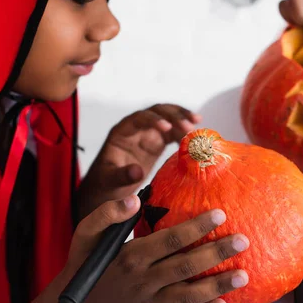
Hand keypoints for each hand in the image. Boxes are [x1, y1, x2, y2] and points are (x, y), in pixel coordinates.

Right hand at [66, 195, 249, 302]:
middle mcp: (142, 280)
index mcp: (130, 257)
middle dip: (216, 254)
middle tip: (242, 241)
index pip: (169, 241)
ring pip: (188, 295)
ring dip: (217, 286)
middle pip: (185, 267)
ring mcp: (149, 301)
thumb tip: (135, 200)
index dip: (196, 228)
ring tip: (243, 275)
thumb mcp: (86, 232)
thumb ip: (108, 213)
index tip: (219, 215)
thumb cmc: (84, 261)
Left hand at [78, 104, 201, 218]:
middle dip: (174, 115)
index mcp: (122, 132)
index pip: (139, 118)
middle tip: (190, 124)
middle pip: (157, 112)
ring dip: (182, 119)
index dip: (154, 120)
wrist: (109, 189)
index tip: (168, 127)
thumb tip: (137, 171)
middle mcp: (136, 129)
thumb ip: (122, 175)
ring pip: (167, 118)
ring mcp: (147, 134)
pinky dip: (183, 132)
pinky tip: (195, 135)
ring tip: (197, 123)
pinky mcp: (157, 143)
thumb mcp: (110, 181)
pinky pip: (172, 133)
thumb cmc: (105, 183)